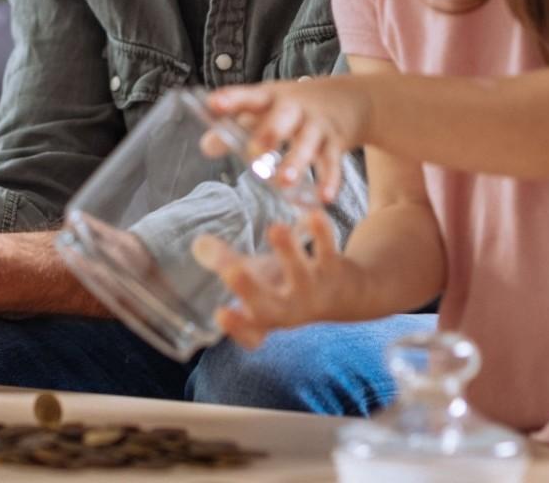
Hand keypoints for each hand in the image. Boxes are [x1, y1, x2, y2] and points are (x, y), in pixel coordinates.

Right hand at [191, 207, 363, 347]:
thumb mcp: (259, 279)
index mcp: (267, 317)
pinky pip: (327, 250)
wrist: (350, 295)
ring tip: (275, 228)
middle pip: (267, 307)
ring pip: (299, 274)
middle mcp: (289, 309)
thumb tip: (197, 243)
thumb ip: (226, 263)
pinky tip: (313, 214)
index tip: (220, 313)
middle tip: (230, 269)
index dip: (236, 326)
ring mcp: (313, 291)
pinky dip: (321, 233)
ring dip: (288, 252)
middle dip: (248, 288)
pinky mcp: (334, 270)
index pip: (249, 333)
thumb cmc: (289, 286)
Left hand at [205, 78, 372, 203]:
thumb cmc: (292, 108)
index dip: (232, 99)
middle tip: (254, 151)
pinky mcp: (335, 143)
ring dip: (296, 162)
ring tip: (285, 182)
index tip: (214, 104)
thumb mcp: (264, 110)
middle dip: (270, 132)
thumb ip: (235, 126)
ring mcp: (317, 125)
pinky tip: (323, 198)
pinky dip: (329, 180)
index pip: (249, 96)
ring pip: (307, 142)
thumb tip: (206, 146)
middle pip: (283, 116)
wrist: (348, 99)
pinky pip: (332, 163)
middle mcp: (295, 108)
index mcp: (271, 97)